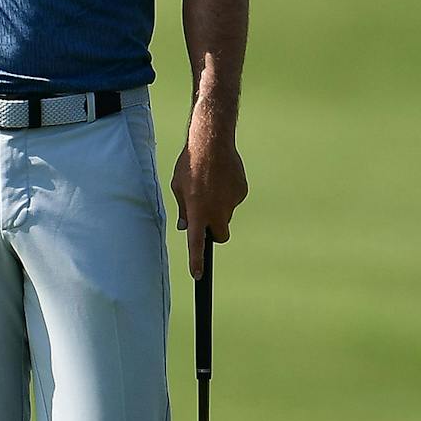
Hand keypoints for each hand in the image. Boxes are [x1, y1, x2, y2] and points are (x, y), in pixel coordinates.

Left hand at [171, 120, 247, 278]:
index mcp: (197, 212)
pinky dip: (227, 194)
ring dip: (218, 208)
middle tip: (205, 218)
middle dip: (214, 232)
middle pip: (220, 235)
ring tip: (210, 185)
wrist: (212, 144)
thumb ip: (183, 210)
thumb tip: (184, 226)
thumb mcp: (178, 188)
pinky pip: (233, 199)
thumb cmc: (189, 165)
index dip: (196, 261)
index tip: (198, 275)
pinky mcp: (241, 193)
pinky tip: (221, 178)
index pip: (196, 243)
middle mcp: (217, 212)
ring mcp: (232, 203)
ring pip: (226, 215)